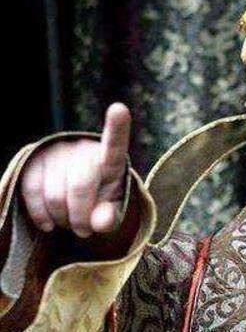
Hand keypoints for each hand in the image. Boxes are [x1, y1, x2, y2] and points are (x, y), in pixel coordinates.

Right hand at [19, 103, 131, 237]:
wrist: (77, 193)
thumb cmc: (101, 200)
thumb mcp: (112, 211)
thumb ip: (111, 217)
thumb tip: (101, 221)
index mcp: (112, 160)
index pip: (115, 143)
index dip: (117, 127)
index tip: (119, 109)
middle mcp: (84, 149)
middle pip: (79, 187)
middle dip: (80, 218)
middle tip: (84, 230)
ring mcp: (57, 151)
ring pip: (54, 195)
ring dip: (60, 218)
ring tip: (69, 221)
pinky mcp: (34, 159)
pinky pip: (31, 191)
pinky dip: (39, 214)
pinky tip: (48, 223)